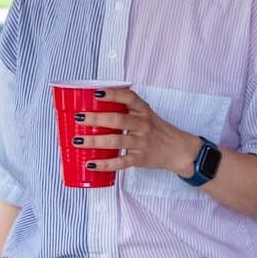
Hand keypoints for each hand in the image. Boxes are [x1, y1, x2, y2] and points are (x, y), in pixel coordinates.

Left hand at [75, 86, 195, 175]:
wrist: (179, 150)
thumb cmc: (158, 131)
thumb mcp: (146, 115)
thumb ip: (127, 110)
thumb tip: (96, 106)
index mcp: (143, 111)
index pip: (129, 98)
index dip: (113, 94)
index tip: (96, 93)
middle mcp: (143, 125)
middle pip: (118, 120)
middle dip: (96, 119)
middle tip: (79, 118)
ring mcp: (142, 142)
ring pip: (116, 141)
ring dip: (94, 141)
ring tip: (78, 141)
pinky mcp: (140, 159)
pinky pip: (120, 162)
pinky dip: (104, 164)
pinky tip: (91, 163)